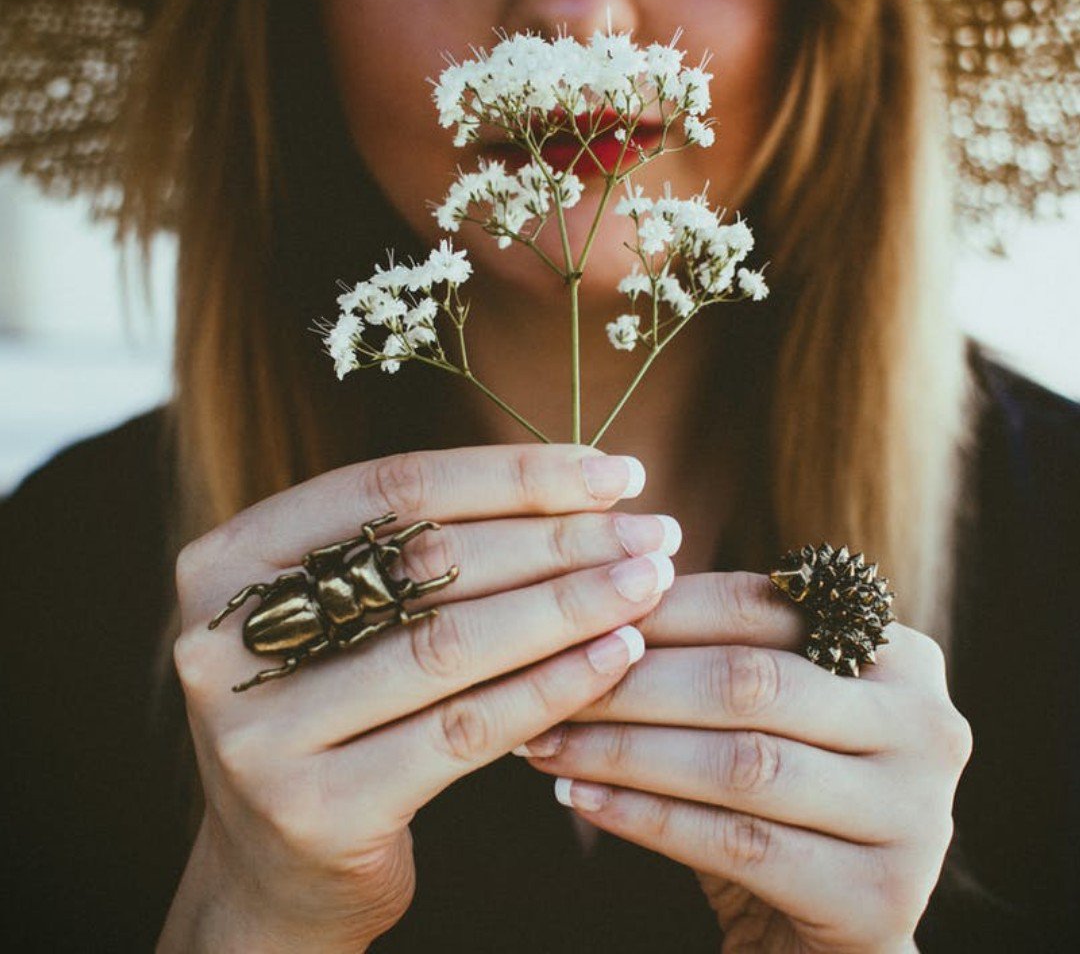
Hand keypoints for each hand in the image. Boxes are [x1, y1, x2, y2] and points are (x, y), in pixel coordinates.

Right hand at [160, 445, 679, 951]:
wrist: (281, 865)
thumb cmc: (341, 706)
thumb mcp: (352, 614)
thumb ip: (422, 550)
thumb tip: (584, 489)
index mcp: (230, 560)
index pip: (392, 486)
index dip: (513, 473)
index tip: (614, 470)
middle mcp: (225, 636)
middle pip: (425, 561)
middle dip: (558, 538)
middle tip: (653, 530)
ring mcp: (262, 729)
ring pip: (449, 643)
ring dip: (569, 605)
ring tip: (649, 582)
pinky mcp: (317, 807)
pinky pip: (464, 729)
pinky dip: (551, 685)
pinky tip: (616, 656)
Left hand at [516, 569, 971, 952]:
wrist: (836, 927)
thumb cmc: (783, 793)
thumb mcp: (765, 712)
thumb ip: (712, 654)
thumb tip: (593, 605)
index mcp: (898, 652)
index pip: (761, 607)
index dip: (660, 608)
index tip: (578, 614)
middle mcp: (924, 723)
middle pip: (750, 682)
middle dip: (634, 681)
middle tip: (548, 680)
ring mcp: (915, 814)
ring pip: (741, 762)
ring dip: (627, 750)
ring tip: (548, 742)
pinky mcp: (880, 895)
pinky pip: (738, 843)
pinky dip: (648, 817)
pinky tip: (584, 798)